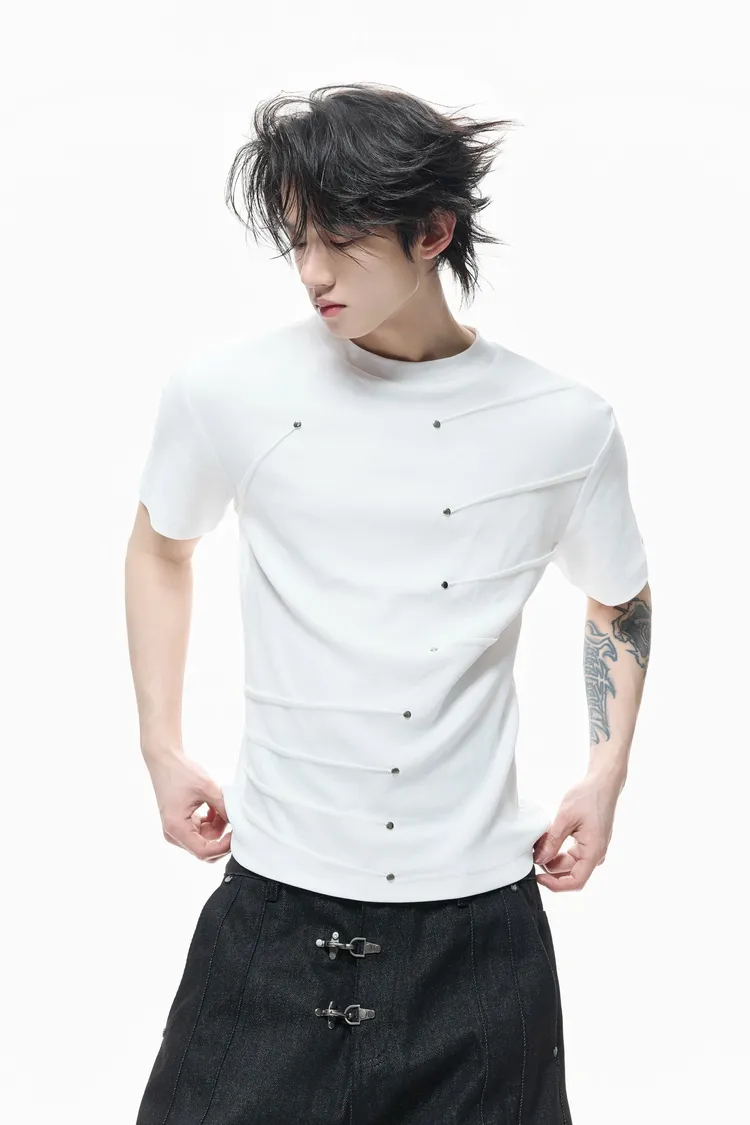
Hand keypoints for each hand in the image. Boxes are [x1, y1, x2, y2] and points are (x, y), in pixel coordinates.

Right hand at [147, 751, 231, 862]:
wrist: (165, 760)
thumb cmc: (181, 772)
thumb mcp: (207, 788)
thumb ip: (224, 807)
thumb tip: (239, 822)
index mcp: (176, 827)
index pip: (202, 851)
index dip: (222, 847)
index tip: (235, 834)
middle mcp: (173, 833)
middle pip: (204, 849)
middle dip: (221, 836)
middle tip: (232, 819)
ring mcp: (176, 829)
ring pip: (204, 839)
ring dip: (217, 826)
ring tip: (221, 806)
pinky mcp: (180, 823)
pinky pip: (200, 831)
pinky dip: (211, 822)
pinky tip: (213, 807)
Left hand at [532, 773, 618, 891]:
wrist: (602, 784)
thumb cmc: (588, 797)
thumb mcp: (565, 818)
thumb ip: (552, 841)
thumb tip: (539, 860)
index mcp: (594, 852)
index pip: (576, 881)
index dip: (555, 884)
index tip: (538, 877)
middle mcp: (596, 854)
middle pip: (570, 873)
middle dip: (550, 867)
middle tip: (533, 853)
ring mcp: (594, 849)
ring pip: (570, 864)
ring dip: (553, 859)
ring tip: (539, 844)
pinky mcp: (590, 842)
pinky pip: (573, 854)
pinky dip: (559, 850)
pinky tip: (548, 840)